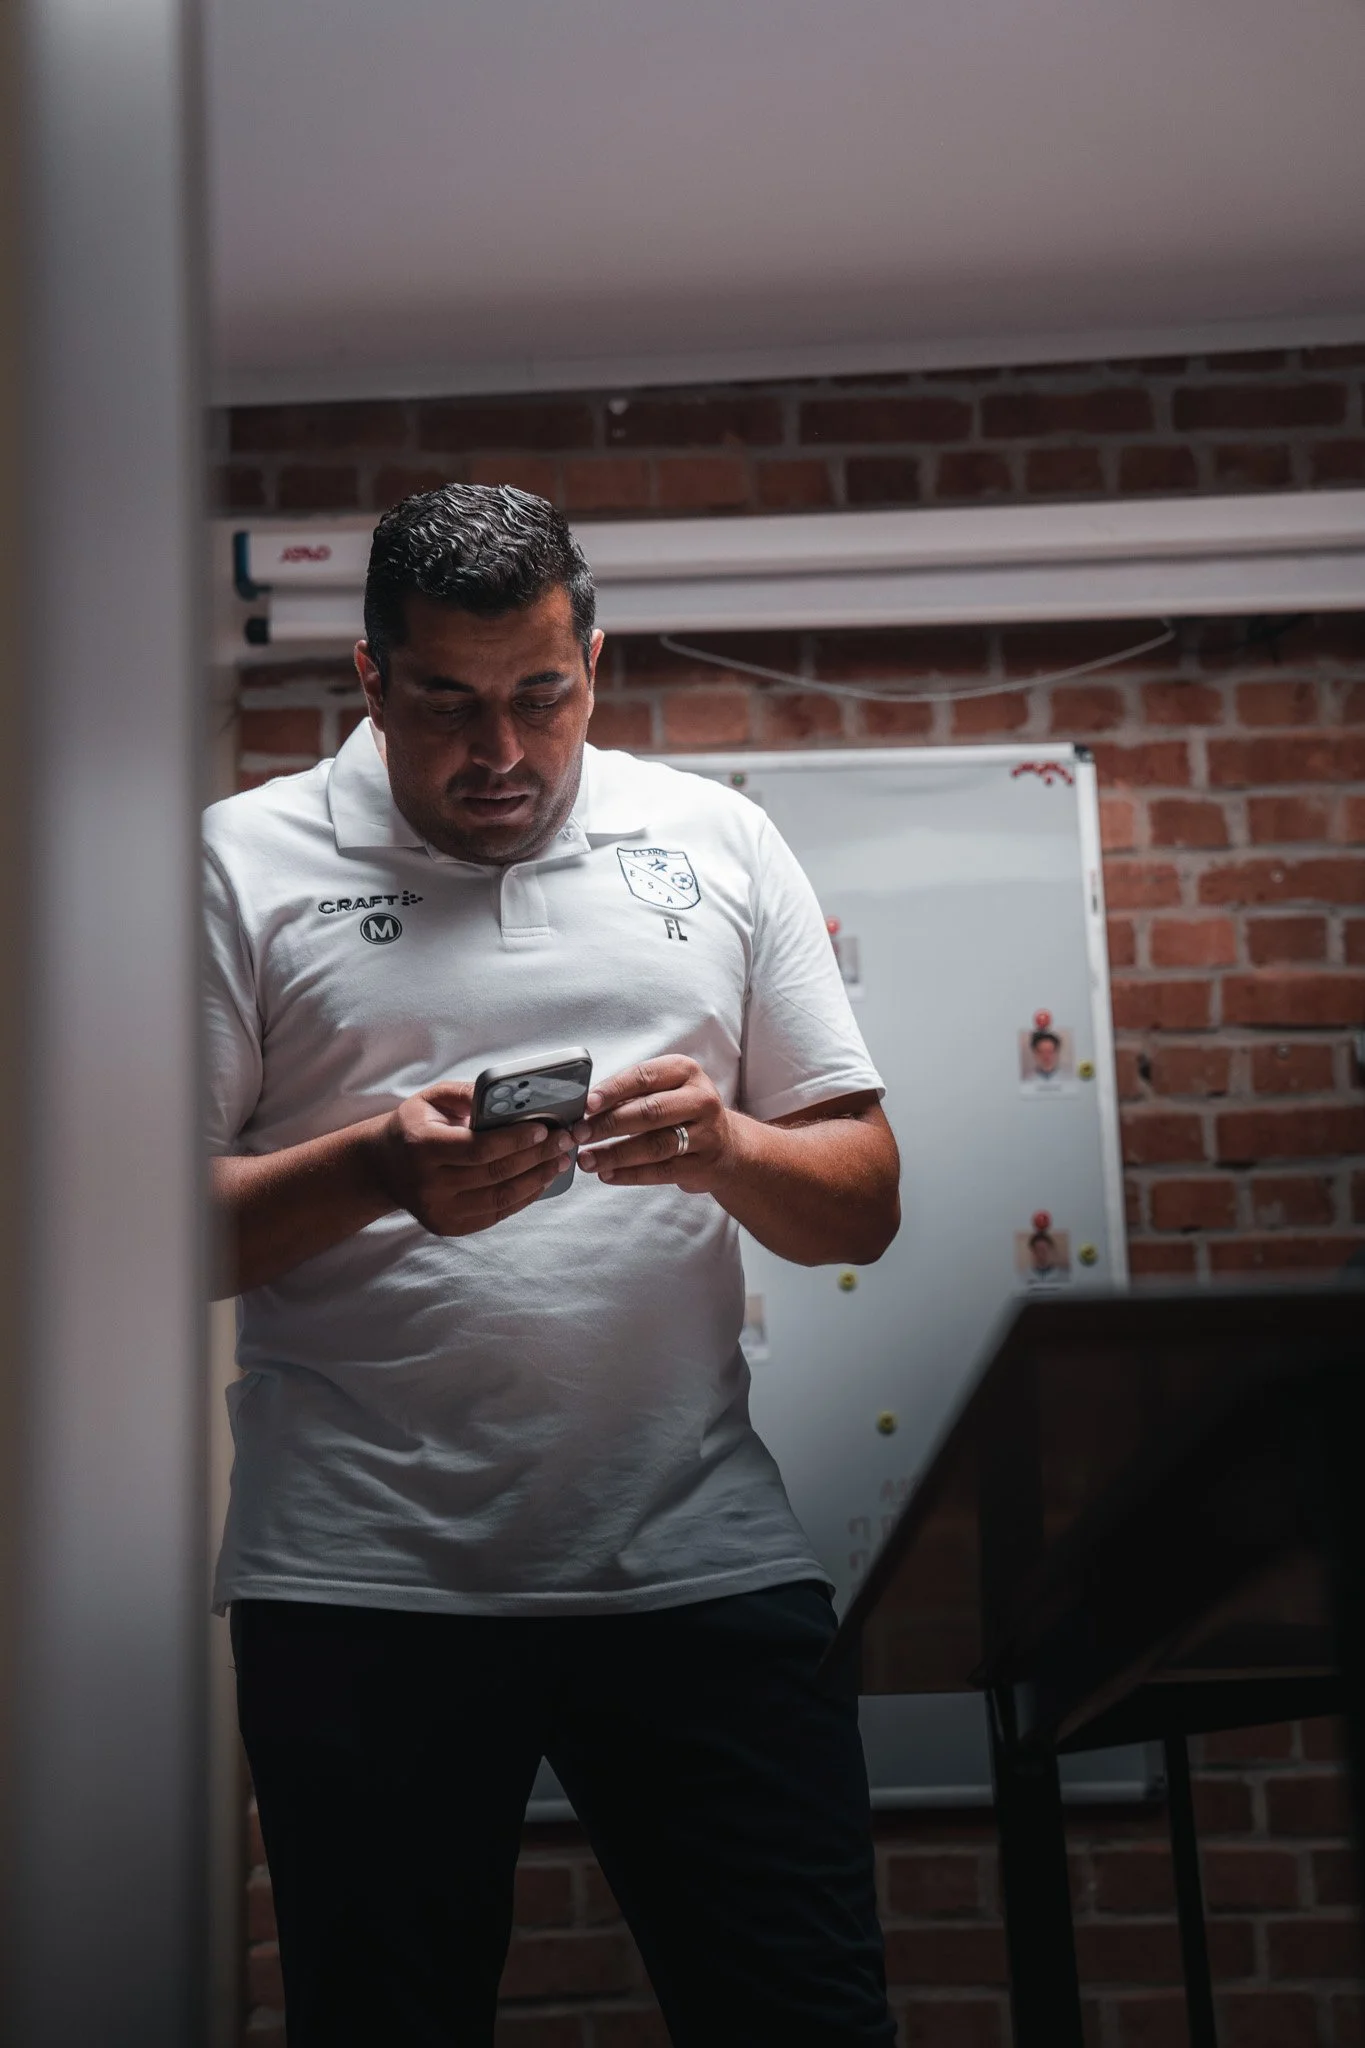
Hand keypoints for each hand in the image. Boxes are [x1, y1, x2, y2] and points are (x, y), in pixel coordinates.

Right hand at [370, 1081, 572, 1234]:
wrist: (383, 1168)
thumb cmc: (415, 1126)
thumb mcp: (432, 1098)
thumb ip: (468, 1093)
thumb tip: (510, 1096)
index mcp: (423, 1147)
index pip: (479, 1148)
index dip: (516, 1140)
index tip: (545, 1128)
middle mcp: (429, 1184)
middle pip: (495, 1173)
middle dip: (538, 1156)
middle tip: (566, 1141)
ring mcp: (439, 1210)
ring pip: (500, 1198)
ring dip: (537, 1179)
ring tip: (560, 1161)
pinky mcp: (449, 1226)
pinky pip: (496, 1213)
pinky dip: (524, 1197)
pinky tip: (541, 1180)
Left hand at [574, 1056, 738, 1192]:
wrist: (727, 1144)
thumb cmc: (682, 1111)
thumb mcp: (666, 1089)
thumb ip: (632, 1094)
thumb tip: (587, 1108)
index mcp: (686, 1072)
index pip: (644, 1077)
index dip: (613, 1090)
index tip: (586, 1104)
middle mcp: (701, 1100)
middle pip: (650, 1112)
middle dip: (609, 1124)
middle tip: (580, 1134)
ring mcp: (706, 1134)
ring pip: (655, 1145)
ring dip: (615, 1154)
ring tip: (587, 1159)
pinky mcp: (702, 1165)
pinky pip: (661, 1172)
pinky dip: (630, 1174)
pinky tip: (607, 1174)